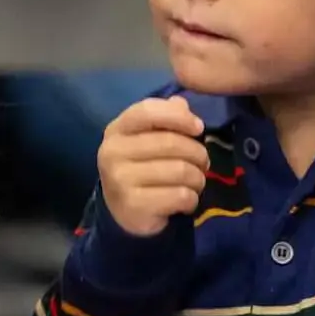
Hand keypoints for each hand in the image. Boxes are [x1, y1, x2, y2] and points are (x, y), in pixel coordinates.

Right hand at [97, 98, 210, 236]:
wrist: (124, 211)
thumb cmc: (142, 167)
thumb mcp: (149, 137)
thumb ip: (166, 116)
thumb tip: (182, 104)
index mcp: (117, 130)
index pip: (148, 111)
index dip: (179, 117)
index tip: (199, 128)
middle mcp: (112, 152)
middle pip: (171, 143)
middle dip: (198, 154)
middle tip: (202, 163)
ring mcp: (120, 180)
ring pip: (181, 171)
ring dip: (198, 178)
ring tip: (194, 182)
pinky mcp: (134, 206)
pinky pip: (181, 196)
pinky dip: (192, 199)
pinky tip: (185, 201)